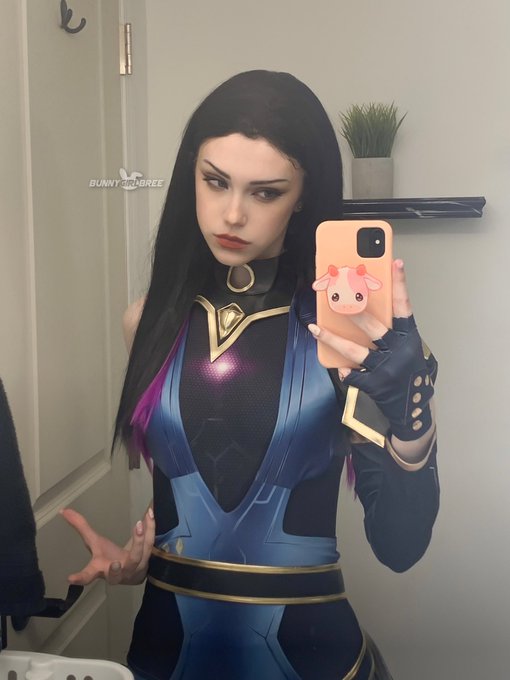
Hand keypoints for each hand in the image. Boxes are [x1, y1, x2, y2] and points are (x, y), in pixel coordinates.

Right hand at [60, 507, 155, 585]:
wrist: (132, 570)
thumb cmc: (109, 556)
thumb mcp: (94, 542)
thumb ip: (80, 527)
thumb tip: (63, 510)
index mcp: (100, 569)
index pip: (88, 575)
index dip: (80, 578)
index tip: (71, 578)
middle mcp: (117, 572)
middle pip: (116, 573)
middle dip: (116, 569)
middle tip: (114, 561)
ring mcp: (134, 568)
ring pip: (138, 556)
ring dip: (138, 540)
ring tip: (139, 523)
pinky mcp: (147, 560)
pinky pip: (150, 543)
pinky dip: (150, 528)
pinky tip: (150, 513)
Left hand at [308, 260, 436, 441]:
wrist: (413, 411)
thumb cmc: (408, 373)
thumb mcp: (407, 349)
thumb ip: (392, 332)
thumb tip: (362, 310)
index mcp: (409, 338)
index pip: (404, 307)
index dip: (399, 285)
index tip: (395, 263)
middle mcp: (399, 351)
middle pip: (374, 326)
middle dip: (354, 310)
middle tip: (337, 295)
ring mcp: (387, 369)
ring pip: (355, 351)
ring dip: (332, 338)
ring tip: (315, 327)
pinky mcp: (376, 386)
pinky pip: (352, 374)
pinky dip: (345, 370)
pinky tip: (338, 367)